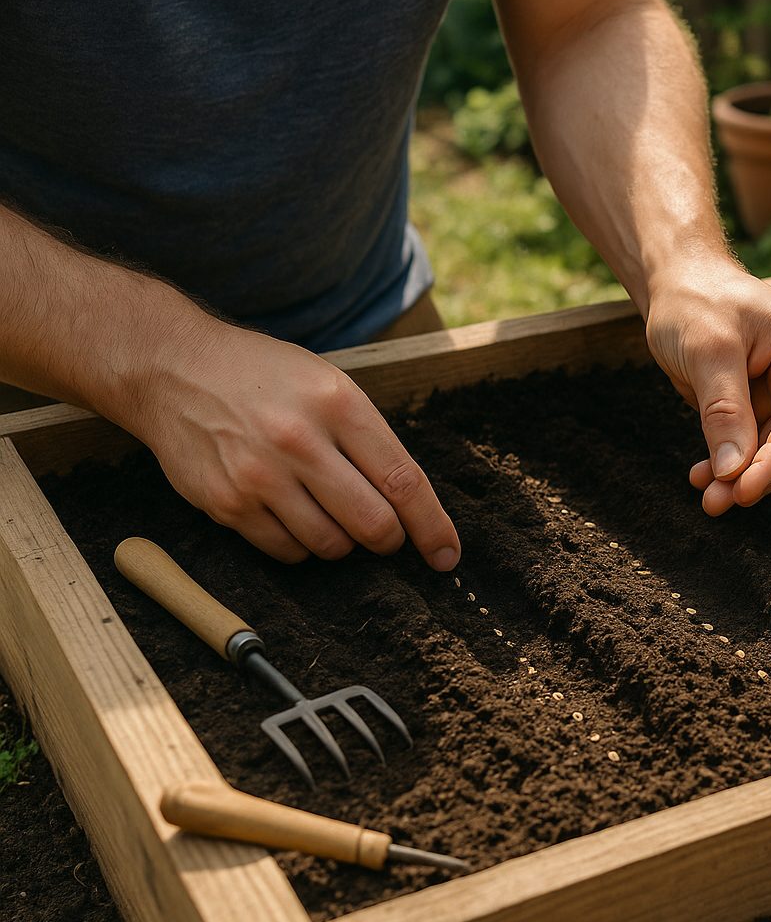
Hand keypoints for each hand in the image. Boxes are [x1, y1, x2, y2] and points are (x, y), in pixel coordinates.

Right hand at [120, 321, 461, 567]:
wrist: (172, 368)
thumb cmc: (262, 377)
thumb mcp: (328, 383)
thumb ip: (369, 438)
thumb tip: (410, 503)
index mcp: (339, 404)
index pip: (403, 481)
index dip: (432, 526)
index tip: (447, 554)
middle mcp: (300, 441)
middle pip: (373, 524)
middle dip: (388, 539)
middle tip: (383, 532)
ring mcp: (260, 476)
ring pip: (331, 545)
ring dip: (343, 542)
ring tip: (327, 510)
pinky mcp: (227, 504)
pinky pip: (287, 551)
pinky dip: (302, 545)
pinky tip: (291, 514)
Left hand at [644, 263, 770, 514]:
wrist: (677, 280)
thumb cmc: (695, 299)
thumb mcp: (707, 351)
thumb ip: (724, 411)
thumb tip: (734, 472)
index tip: (744, 490)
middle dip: (760, 474)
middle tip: (719, 502)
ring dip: (744, 477)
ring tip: (708, 496)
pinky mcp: (762, 403)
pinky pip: (755, 445)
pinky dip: (732, 465)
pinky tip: (703, 477)